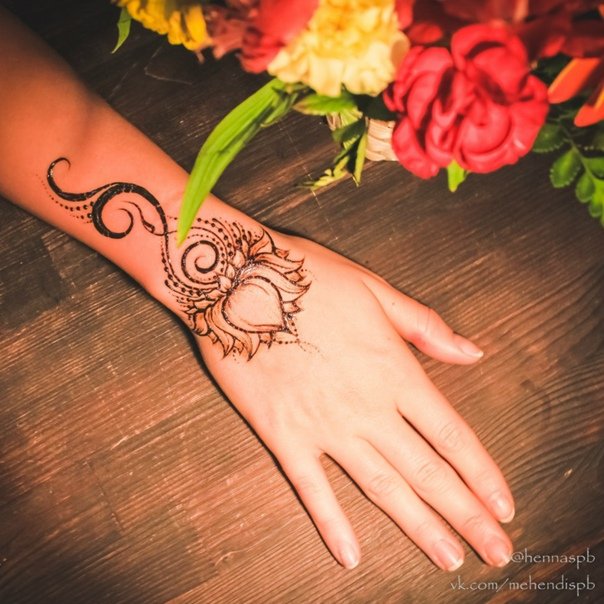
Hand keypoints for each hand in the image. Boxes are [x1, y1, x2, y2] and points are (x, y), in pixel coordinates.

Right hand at [194, 228, 514, 570]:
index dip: (482, 473)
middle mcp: (366, 406)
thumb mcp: (375, 290)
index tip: (503, 505)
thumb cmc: (309, 278)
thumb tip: (473, 353)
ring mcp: (323, 425)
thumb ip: (426, 326)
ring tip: (448, 558)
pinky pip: (311, 487)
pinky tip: (350, 556)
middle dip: (466, 515)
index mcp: (393, 369)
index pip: (451, 433)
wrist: (238, 280)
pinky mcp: (283, 433)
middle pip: (426, 471)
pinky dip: (330, 522)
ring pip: (381, 486)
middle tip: (495, 551)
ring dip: (419, 526)